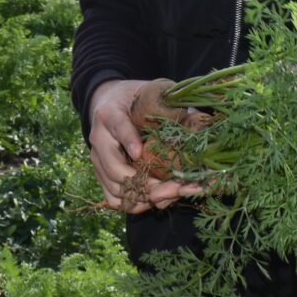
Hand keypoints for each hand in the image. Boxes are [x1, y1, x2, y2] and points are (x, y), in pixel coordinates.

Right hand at [88, 78, 205, 213]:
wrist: (108, 101)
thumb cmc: (134, 98)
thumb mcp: (149, 92)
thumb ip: (168, 104)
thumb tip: (198, 117)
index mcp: (110, 113)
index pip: (118, 127)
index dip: (129, 141)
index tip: (140, 153)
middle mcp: (99, 139)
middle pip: (115, 169)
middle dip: (143, 183)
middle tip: (171, 188)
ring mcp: (97, 160)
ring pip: (114, 189)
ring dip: (142, 198)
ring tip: (168, 197)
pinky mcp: (100, 175)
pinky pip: (112, 199)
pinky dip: (133, 205)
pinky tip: (155, 201)